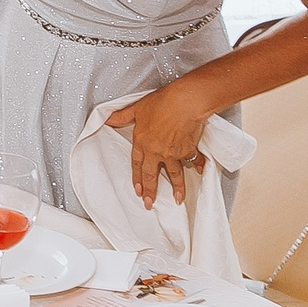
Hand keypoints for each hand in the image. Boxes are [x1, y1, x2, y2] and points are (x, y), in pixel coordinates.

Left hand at [103, 86, 212, 208]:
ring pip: (174, 174)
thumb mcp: (137, 108)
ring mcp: (173, 153)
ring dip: (177, 188)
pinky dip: (197, 165)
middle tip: (149, 204)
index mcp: (142, 143)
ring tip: (178, 199)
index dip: (137, 179)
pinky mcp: (188, 149)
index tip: (137, 191)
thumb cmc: (161, 103)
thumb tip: (107, 118)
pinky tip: (200, 171)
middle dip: (150, 192)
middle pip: (152, 175)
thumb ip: (122, 116)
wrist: (184, 102)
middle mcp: (156, 151)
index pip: (137, 165)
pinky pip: (193, 159)